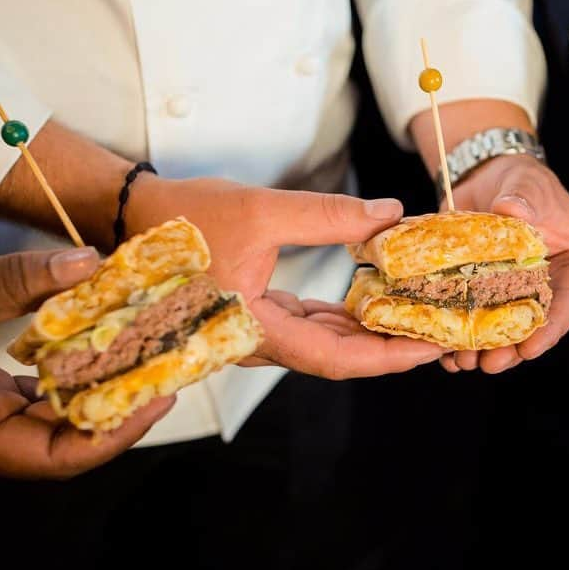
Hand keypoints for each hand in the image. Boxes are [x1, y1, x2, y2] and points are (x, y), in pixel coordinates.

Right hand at [0, 247, 173, 477]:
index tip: (159, 397)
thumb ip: (12, 282)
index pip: (56, 457)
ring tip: (145, 345)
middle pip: (66, 432)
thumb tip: (90, 265)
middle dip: (119, 400)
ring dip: (99, 377)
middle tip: (166, 362)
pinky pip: (38, 379)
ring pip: (55, 405)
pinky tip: (99, 332)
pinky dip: (71, 358)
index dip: (114, 434)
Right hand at [129, 176, 445, 378]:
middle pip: (334, 358)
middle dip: (387, 349)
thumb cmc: (185, 218)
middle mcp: (255, 343)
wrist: (133, 217)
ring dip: (366, 334)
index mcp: (254, 330)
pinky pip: (306, 327)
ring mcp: (254, 332)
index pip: (333, 359)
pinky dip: (339, 319)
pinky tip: (366, 304)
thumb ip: (328, 215)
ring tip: (411, 317)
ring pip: (322, 345)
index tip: (428, 349)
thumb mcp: (260, 210)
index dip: (385, 358)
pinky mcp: (254, 316)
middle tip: (436, 333)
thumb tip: (390, 214)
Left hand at [438, 154, 568, 373]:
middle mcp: (550, 290)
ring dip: (484, 351)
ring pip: (504, 335)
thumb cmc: (521, 180)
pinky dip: (461, 340)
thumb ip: (524, 198)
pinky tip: (445, 352)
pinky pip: (477, 326)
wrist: (487, 179)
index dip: (551, 329)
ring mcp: (518, 298)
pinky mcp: (488, 299)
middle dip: (512, 350)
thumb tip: (513, 210)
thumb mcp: (527, 184)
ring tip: (463, 360)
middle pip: (536, 329)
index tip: (530, 347)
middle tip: (491, 363)